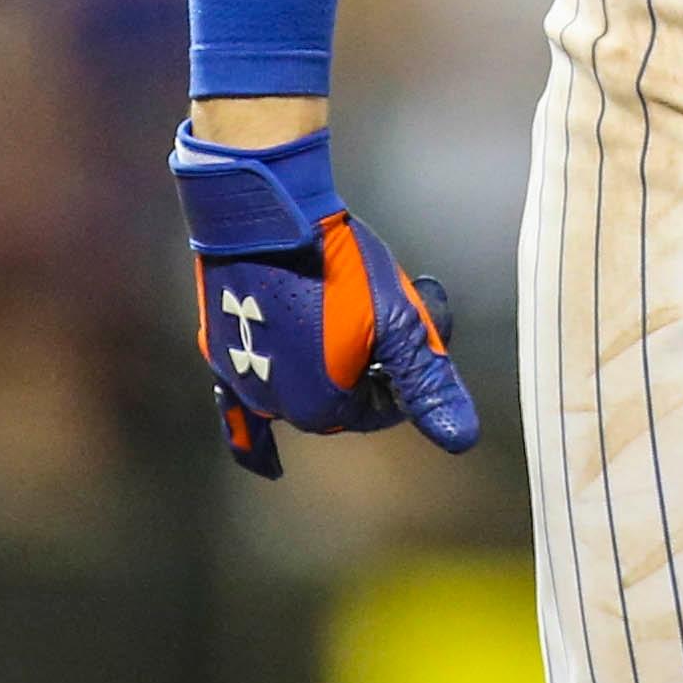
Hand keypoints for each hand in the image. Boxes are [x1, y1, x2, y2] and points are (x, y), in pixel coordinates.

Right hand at [172, 122, 479, 479]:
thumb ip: (426, 381)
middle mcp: (280, 405)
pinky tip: (267, 466)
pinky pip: (237, 406)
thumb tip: (462, 438)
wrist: (267, 216)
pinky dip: (253, 435)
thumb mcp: (397, 319)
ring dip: (322, 368)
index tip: (407, 336)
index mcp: (325, 404)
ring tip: (340, 318)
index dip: (399, 375)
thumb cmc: (337, 264)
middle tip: (378, 319)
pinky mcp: (220, 352)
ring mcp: (245, 379)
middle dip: (363, 368)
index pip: (377, 408)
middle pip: (338, 397)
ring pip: (298, 388)